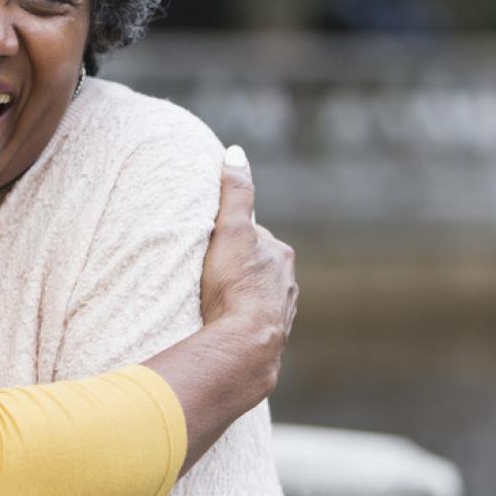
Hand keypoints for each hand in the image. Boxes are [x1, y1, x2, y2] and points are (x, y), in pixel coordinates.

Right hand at [198, 145, 296, 399]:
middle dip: (238, 267)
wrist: (246, 344)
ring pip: (259, 296)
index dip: (231, 237)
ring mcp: (282, 314)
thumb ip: (235, 192)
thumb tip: (236, 152)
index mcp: (281, 256)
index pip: (254, 237)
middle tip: (208, 273)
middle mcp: (288, 284)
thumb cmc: (235, 284)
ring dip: (241, 297)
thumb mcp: (230, 230)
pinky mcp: (272, 339)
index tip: (210, 243)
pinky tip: (226, 327)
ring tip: (215, 302)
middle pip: (258, 267)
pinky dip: (243, 322)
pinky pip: (256, 324)